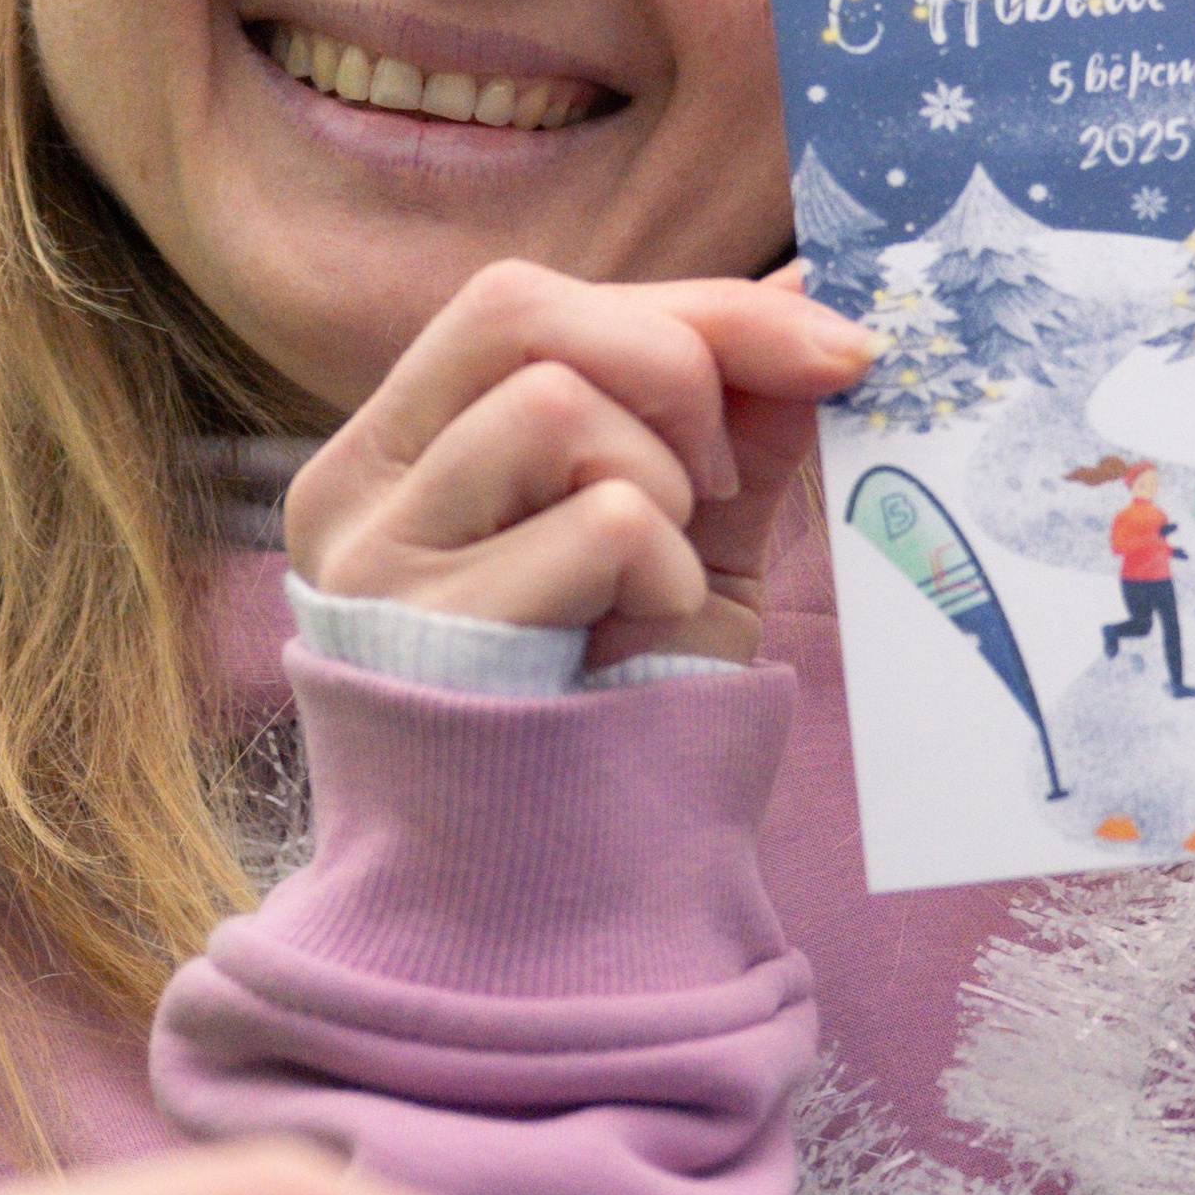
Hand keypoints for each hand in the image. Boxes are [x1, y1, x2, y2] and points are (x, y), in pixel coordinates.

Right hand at [282, 257, 869, 664]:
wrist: (558, 900)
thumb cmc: (608, 710)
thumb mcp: (683, 542)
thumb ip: (729, 423)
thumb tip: (815, 294)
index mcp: (403, 445)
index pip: (530, 300)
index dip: (697, 303)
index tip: (835, 343)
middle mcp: (359, 486)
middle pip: (518, 309)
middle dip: (674, 363)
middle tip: (722, 475)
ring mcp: (377, 559)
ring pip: (557, 405)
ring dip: (665, 485)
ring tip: (663, 580)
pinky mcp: (427, 634)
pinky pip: (601, 522)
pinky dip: (668, 570)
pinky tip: (645, 634)